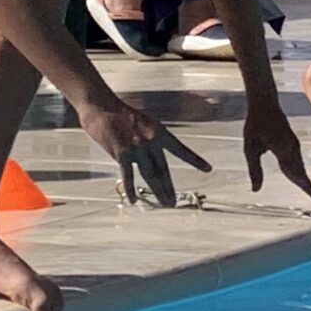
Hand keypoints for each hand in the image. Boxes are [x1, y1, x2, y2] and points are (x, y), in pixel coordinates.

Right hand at [81, 96, 209, 205]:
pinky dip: (130, 189)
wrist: (102, 105)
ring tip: (165, 204)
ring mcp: (137, 147)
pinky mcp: (122, 152)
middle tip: (174, 203)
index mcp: (159, 132)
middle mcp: (152, 140)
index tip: (208, 169)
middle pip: (163, 169)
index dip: (195, 160)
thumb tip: (149, 161)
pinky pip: (127, 175)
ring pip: (150, 175)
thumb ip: (149, 141)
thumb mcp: (143, 124)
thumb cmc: (120, 115)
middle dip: (169, 187)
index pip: (181, 149)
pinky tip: (133, 200)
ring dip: (158, 192)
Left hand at [241, 102, 310, 198]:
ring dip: (305, 179)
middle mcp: (292, 148)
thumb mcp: (250, 148)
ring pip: (300, 166)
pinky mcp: (293, 142)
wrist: (266, 104)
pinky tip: (299, 176)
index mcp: (283, 150)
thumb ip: (254, 169)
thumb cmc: (256, 124)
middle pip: (301, 171)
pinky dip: (300, 170)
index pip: (295, 173)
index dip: (306, 187)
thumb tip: (255, 189)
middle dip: (308, 186)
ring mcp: (294, 145)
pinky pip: (298, 160)